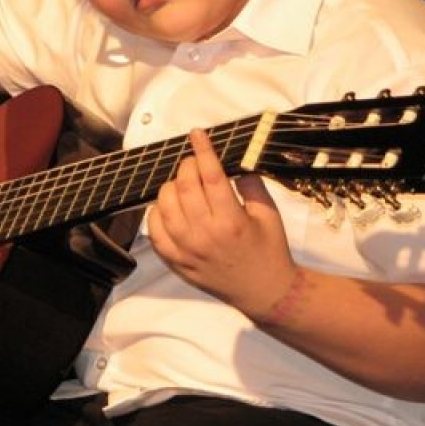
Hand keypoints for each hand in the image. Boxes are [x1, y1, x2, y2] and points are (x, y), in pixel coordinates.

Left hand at [146, 128, 298, 319]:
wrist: (264, 292)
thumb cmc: (269, 250)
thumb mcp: (268, 213)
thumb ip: (251, 183)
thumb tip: (233, 159)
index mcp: (232, 221)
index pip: (211, 175)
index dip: (203, 150)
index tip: (197, 134)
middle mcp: (206, 235)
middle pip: (184, 186)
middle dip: (187, 165)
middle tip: (195, 162)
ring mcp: (188, 250)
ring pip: (165, 206)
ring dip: (171, 186)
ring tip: (183, 184)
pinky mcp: (177, 262)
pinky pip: (155, 232)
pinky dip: (156, 213)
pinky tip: (168, 207)